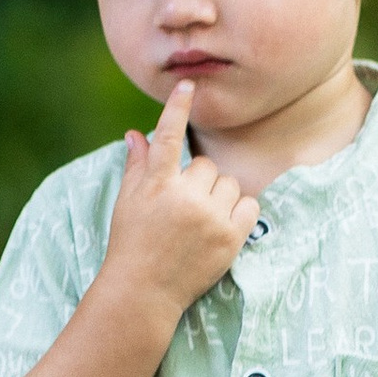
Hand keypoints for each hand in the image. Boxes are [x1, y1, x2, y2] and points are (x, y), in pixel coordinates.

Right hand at [101, 83, 255, 318]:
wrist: (144, 292)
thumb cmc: (132, 244)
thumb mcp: (127, 202)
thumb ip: (137, 166)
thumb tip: (134, 134)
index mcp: (156, 184)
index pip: (168, 137)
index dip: (178, 108)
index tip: (189, 84)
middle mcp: (184, 197)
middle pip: (206, 165)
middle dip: (198, 181)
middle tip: (183, 207)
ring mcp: (209, 218)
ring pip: (229, 184)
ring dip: (219, 196)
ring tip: (200, 220)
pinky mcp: (230, 238)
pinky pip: (250, 205)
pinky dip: (240, 211)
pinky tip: (221, 226)